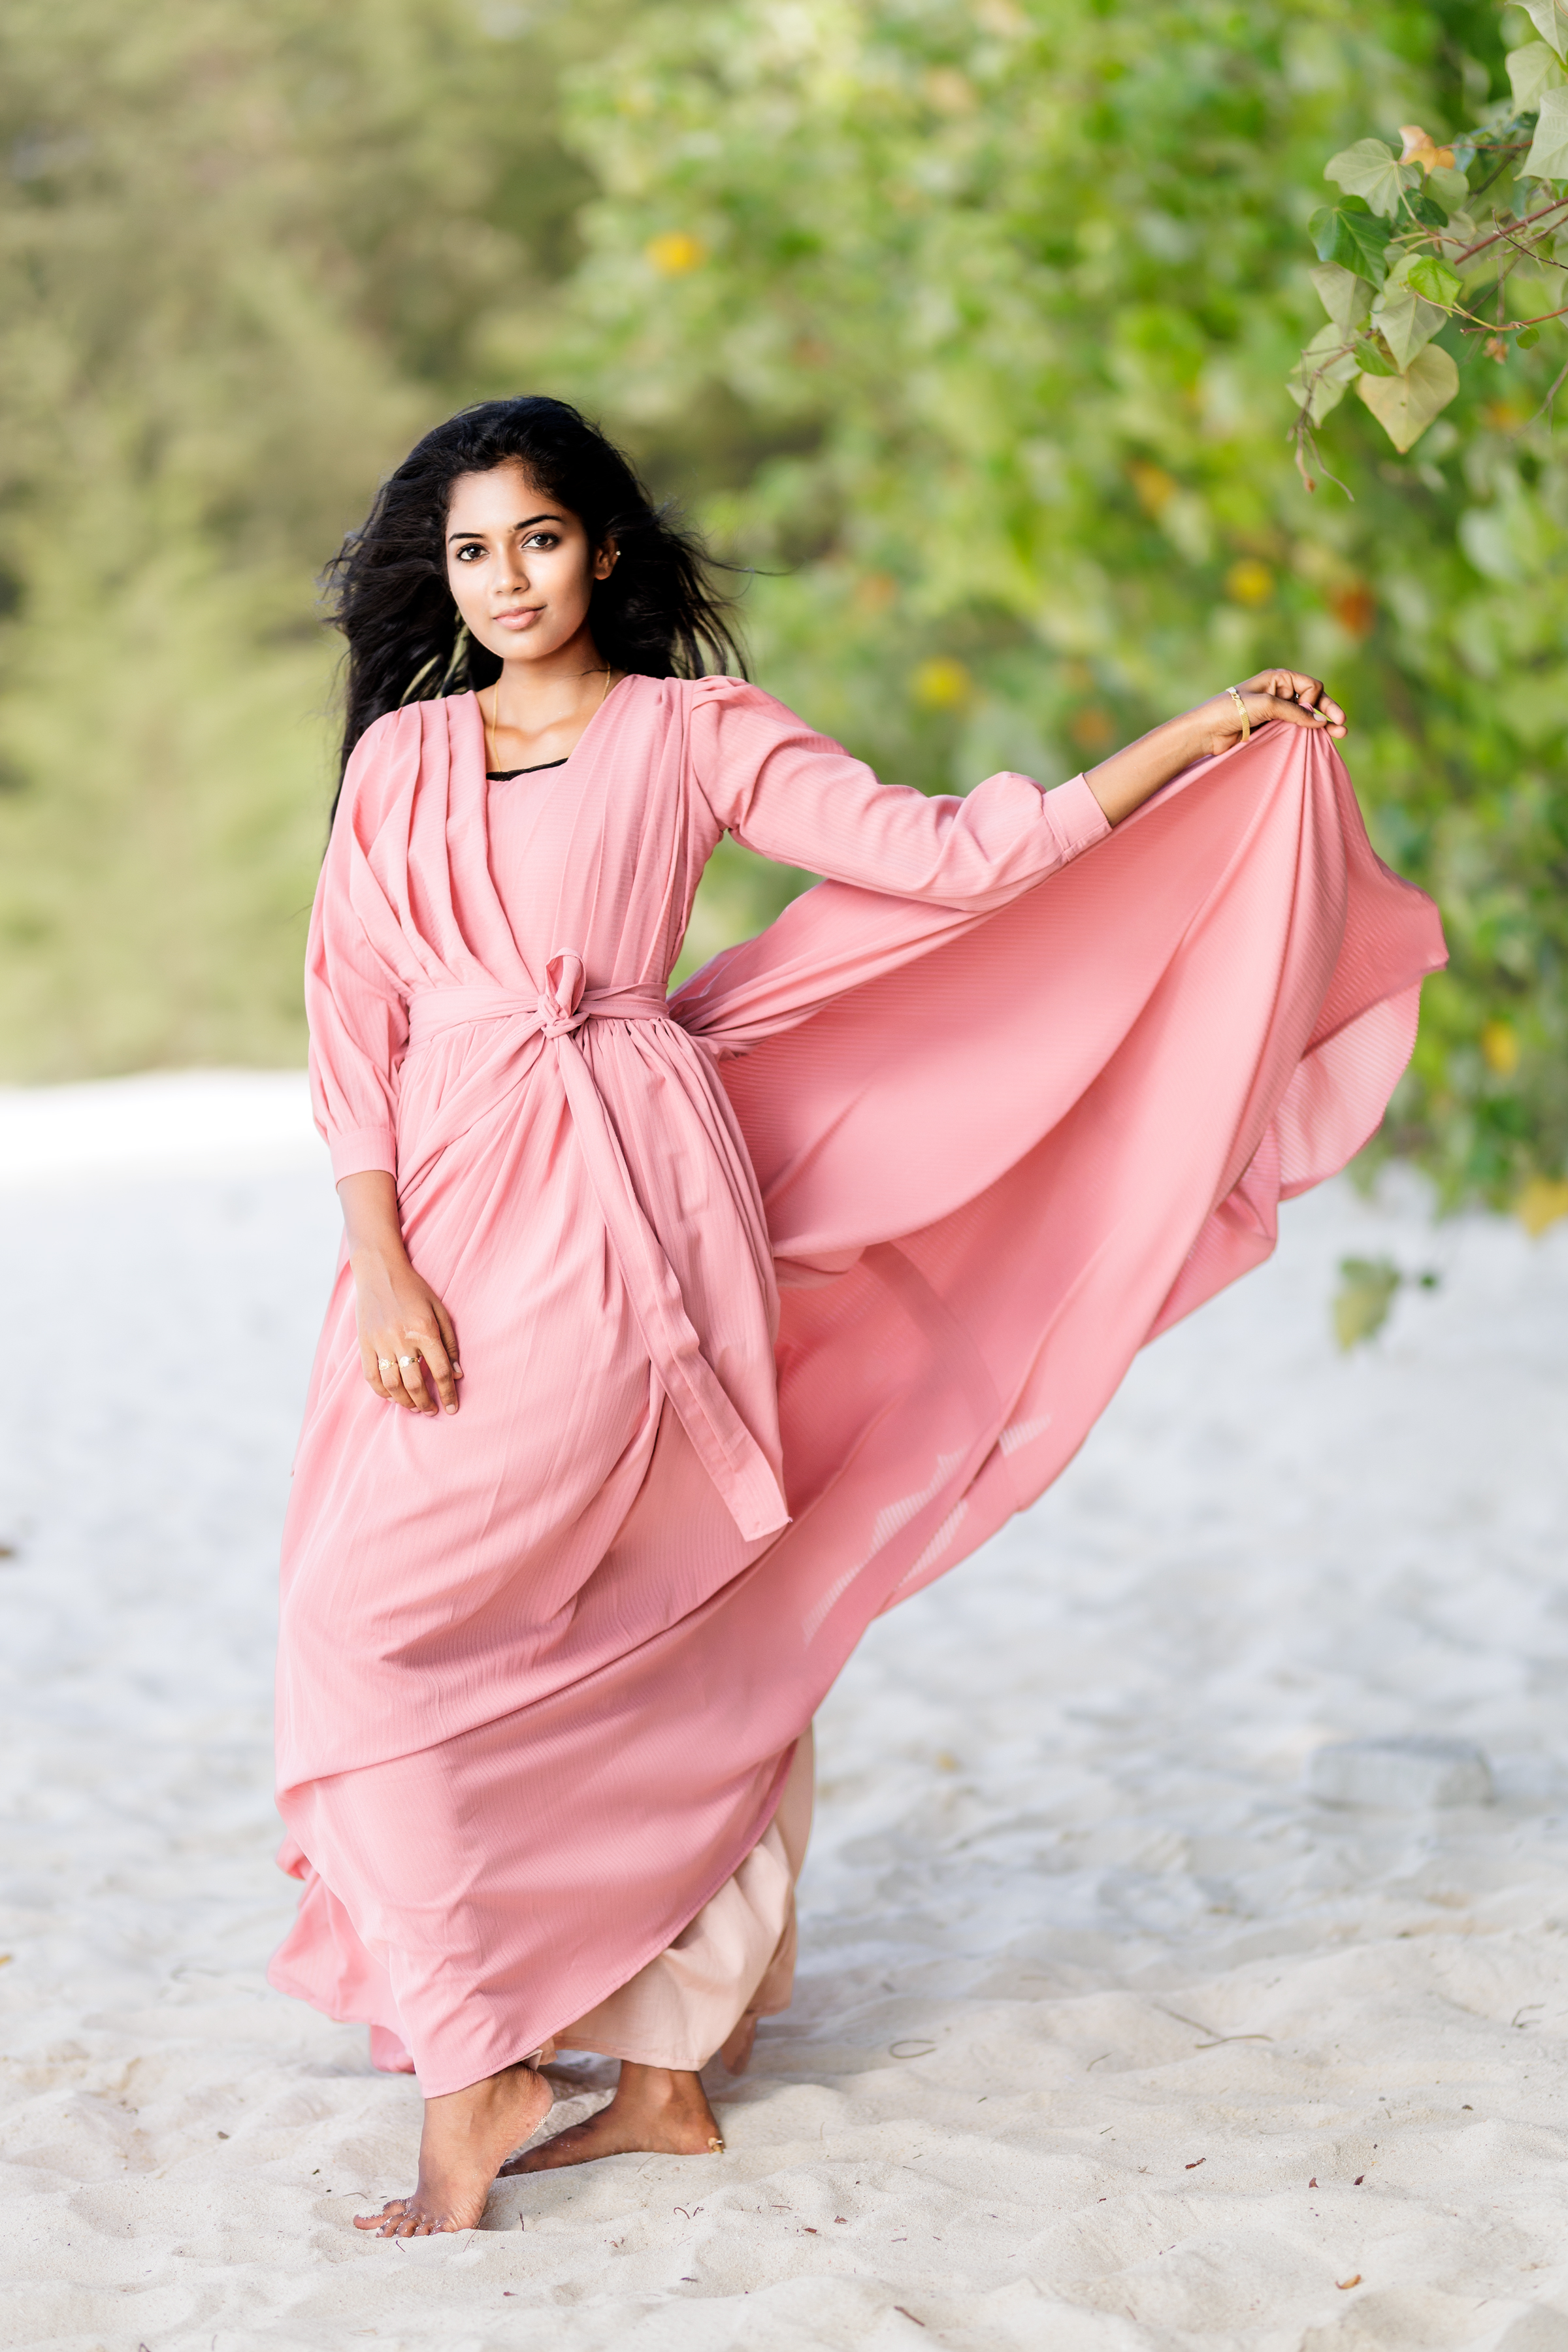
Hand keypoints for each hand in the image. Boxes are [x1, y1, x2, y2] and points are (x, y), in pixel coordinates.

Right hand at [351, 1248, 462, 1414]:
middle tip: (431, 1410)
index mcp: (425, 1330)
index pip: (440, 1371)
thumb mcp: (440, 1310)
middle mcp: (402, 1339)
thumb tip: (457, 1374)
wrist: (380, 1271)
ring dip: (405, 1402)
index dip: (448, 1393)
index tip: (452, 1409)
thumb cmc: (414, 1289)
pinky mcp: (364, 1343)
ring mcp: (380, 1342)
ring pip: (392, 1385)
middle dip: (426, 1403)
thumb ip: (450, 1343)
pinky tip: (392, 1397)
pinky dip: (382, 1392)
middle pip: (415, 1384)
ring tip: (414, 1407)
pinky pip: (371, 1376)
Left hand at [1191, 667, 1346, 758]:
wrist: (1207, 731)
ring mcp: (1276, 711)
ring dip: (1322, 725)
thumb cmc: (1231, 710)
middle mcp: (1279, 692)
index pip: (1310, 685)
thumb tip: (1321, 722)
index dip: (1315, 699)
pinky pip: (1295, 729)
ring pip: (1306, 716)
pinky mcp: (1271, 727)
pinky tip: (1320, 740)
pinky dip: (1308, 734)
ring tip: (1340, 735)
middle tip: (1342, 725)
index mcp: (1278, 678)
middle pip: (1313, 700)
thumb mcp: (1266, 706)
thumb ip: (1295, 712)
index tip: (1310, 714)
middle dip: (1327, 711)